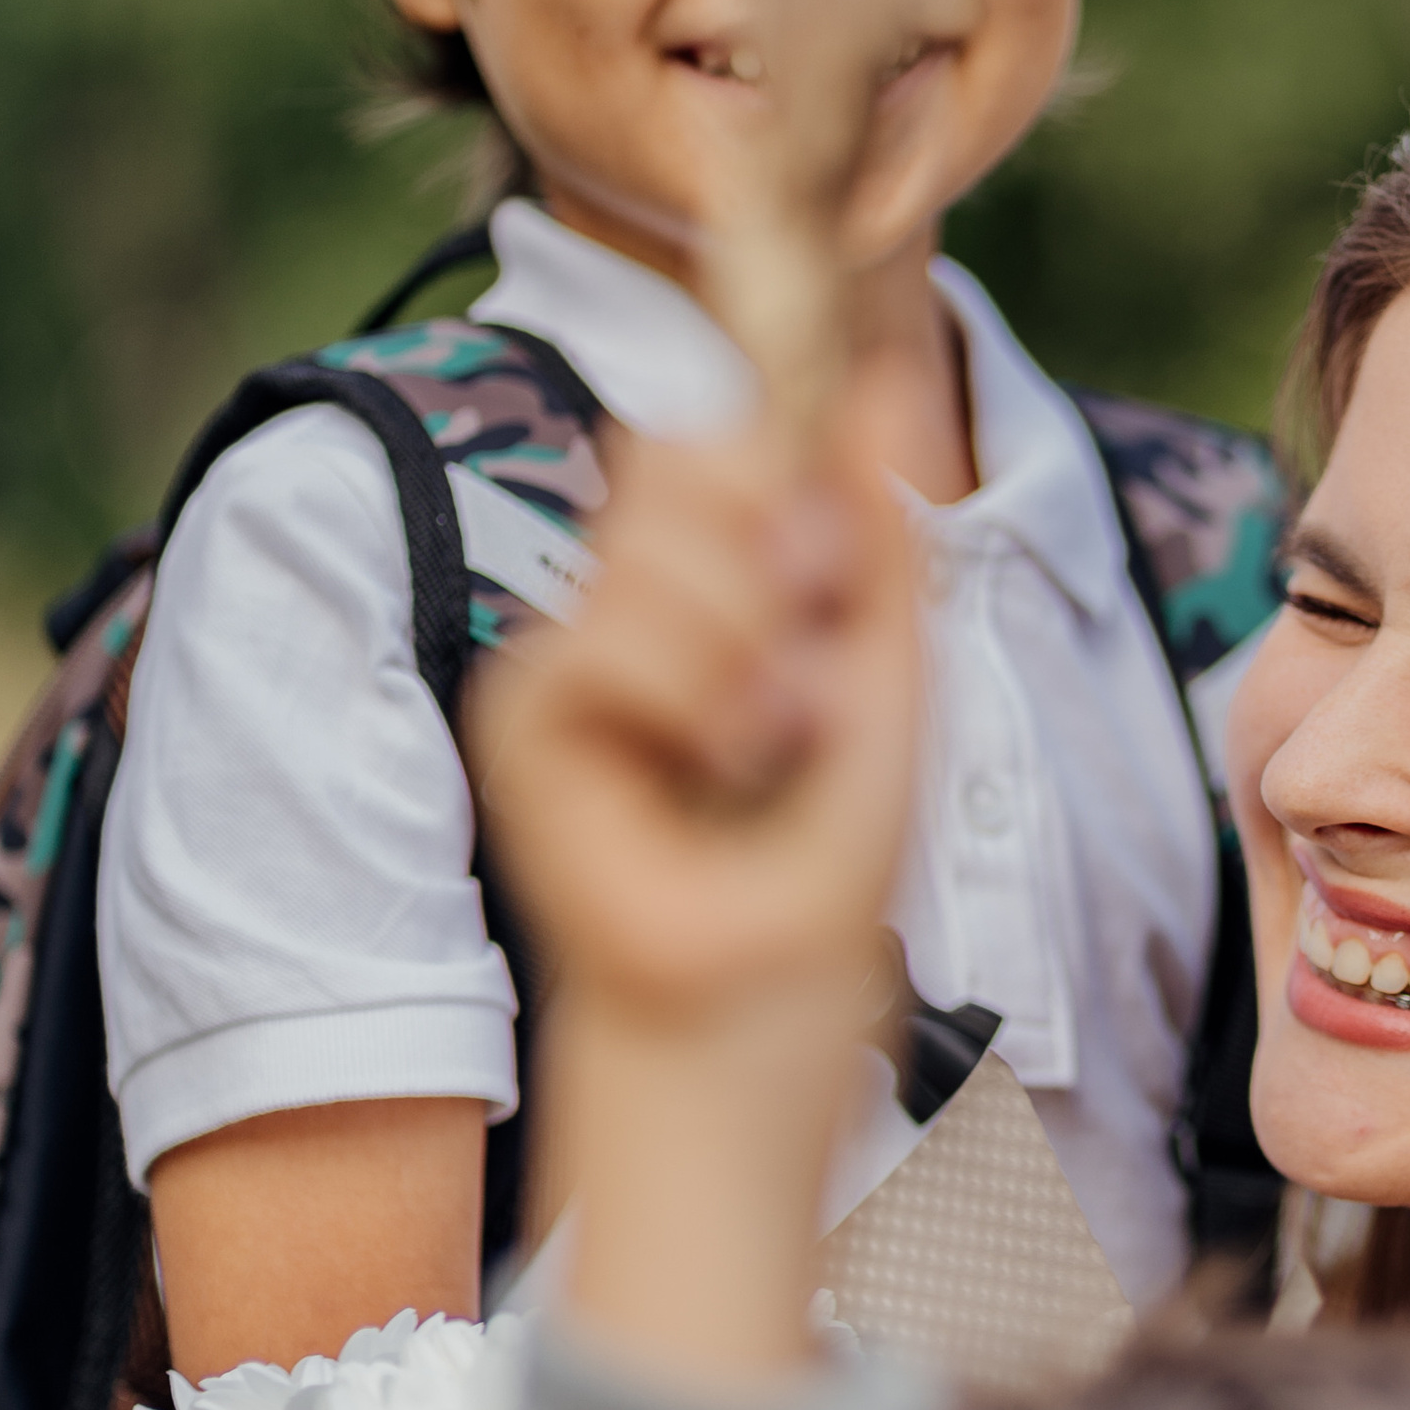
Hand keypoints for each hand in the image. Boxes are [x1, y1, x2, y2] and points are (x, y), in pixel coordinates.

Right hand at [469, 410, 921, 1374]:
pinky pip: (601, 638)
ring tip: (773, 751)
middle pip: (689, 455)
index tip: (840, 586)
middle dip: (786, 560)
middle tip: (812, 691)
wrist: (752, 1029)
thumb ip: (881, 550)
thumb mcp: (888, 698)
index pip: (726, 440)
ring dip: (753, 647)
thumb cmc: (815, 895)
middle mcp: (623, 616)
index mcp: (708, 599)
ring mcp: (567, 666)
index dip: (794, 472)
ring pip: (654, 548)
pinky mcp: (521, 724)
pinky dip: (692, 700)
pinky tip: (722, 771)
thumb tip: (886, 380)